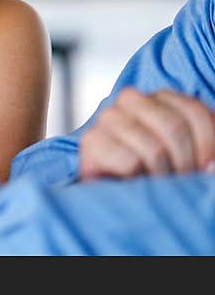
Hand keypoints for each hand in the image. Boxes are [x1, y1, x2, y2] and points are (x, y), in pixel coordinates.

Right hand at [80, 88, 214, 180]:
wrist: (119, 196)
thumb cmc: (158, 173)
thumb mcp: (191, 155)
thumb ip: (207, 153)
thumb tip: (212, 166)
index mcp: (159, 98)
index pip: (193, 110)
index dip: (207, 146)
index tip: (203, 168)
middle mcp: (130, 100)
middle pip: (172, 127)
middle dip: (183, 163)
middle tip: (177, 180)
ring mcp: (107, 118)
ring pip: (153, 148)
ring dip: (161, 175)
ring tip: (155, 183)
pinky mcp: (91, 141)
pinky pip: (130, 162)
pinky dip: (138, 179)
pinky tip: (132, 181)